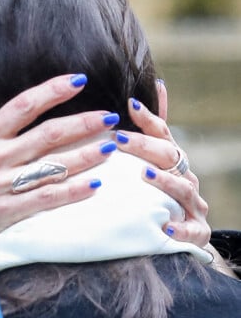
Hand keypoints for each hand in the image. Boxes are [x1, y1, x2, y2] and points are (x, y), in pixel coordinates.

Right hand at [0, 62, 119, 272]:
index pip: (22, 107)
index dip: (52, 91)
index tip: (78, 80)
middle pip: (47, 136)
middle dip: (83, 124)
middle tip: (111, 117)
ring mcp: (1, 187)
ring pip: (51, 168)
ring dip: (84, 157)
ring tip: (111, 148)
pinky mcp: (5, 213)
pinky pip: (44, 200)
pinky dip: (70, 194)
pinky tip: (93, 187)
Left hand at [113, 80, 210, 248]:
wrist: (185, 232)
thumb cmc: (162, 192)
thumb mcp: (157, 160)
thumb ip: (154, 128)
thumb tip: (157, 85)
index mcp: (174, 160)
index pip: (163, 134)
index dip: (148, 119)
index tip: (129, 105)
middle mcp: (186, 177)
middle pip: (169, 156)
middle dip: (145, 146)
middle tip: (120, 138)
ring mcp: (193, 204)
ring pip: (182, 189)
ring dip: (164, 181)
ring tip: (144, 175)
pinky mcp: (197, 231)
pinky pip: (192, 231)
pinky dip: (181, 228)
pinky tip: (166, 227)